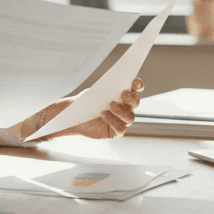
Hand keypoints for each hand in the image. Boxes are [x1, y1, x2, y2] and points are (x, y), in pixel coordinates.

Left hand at [18, 78, 144, 141]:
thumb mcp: (96, 91)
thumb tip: (115, 82)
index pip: (136, 89)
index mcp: (123, 95)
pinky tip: (103, 114)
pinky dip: (113, 120)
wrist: (74, 115)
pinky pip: (120, 128)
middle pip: (135, 102)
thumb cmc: (86, 101)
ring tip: (110, 105)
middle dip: (131, 98)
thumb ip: (107, 87)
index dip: (138, 85)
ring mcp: (122, 120)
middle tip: (124, 94)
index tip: (135, 81)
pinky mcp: (116, 132)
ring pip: (130, 117)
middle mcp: (126, 108)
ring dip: (121, 111)